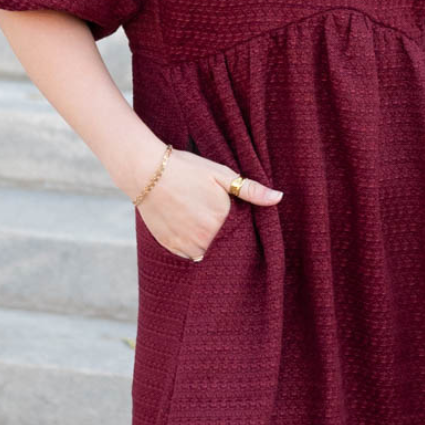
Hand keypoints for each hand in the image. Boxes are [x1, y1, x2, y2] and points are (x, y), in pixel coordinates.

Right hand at [137, 146, 282, 259]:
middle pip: (225, 246)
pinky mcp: (173, 248)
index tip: (231, 217)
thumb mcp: (221, 174)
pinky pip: (190, 255)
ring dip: (208, 243)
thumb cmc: (186, 169)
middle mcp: (207, 240)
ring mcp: (188, 246)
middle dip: (224, 237)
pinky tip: (187, 227)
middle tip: (211, 216)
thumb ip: (250, 190)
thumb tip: (279, 198)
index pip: (243, 235)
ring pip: (208, 252)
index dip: (239, 227)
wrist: (146, 172)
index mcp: (223, 222)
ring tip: (199, 221)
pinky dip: (191, 245)